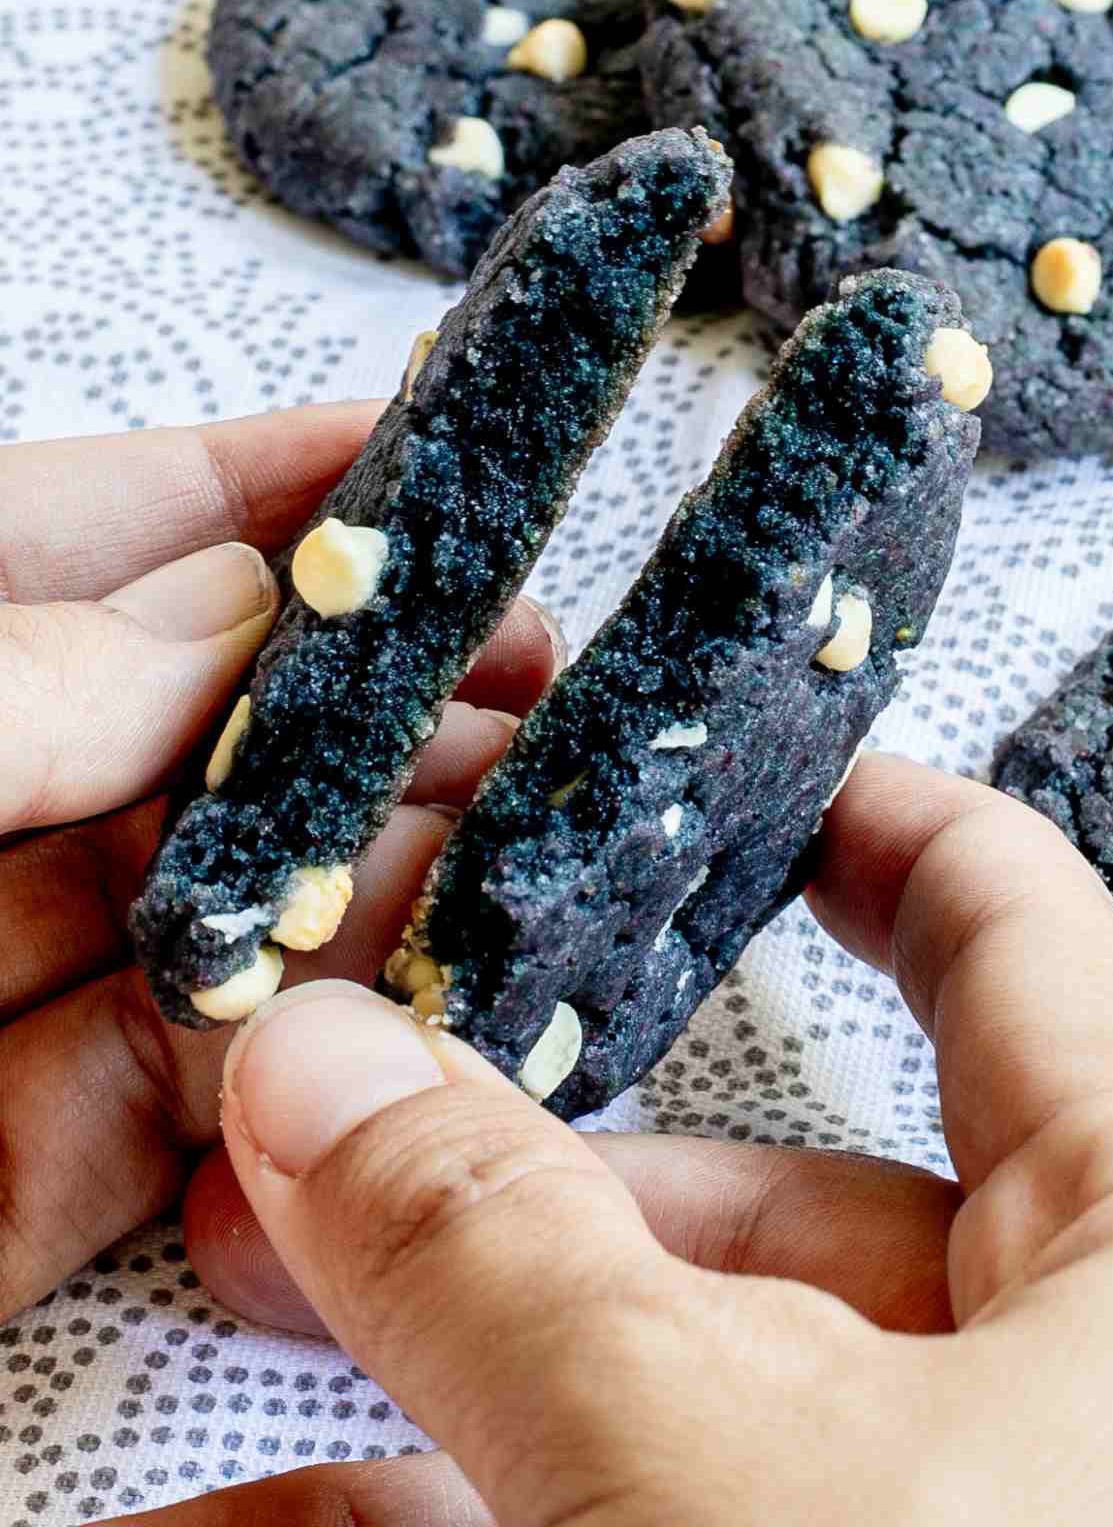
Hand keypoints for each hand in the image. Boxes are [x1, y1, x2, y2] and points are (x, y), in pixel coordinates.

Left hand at [0, 405, 558, 1323]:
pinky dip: (325, 1060)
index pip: (82, 545)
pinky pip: (194, 1106)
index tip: (411, 450)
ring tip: (540, 832)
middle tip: (537, 673)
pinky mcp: (12, 1181)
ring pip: (227, 920)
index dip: (252, 486)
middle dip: (369, 700)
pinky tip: (438, 1008)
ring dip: (381, 880)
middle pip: (193, 738)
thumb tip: (225, 615)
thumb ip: (16, 689)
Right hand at [142, 752, 1112, 1524]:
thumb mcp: (747, 1476)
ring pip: (696, 1400)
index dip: (848, 826)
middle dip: (519, 1167)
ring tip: (259, 1327)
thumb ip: (512, 1260)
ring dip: (458, 1369)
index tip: (725, 782)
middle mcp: (1108, 1368)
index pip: (990, 918)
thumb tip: (315, 1069)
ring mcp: (1001, 1521)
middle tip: (327, 1131)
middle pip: (774, 1192)